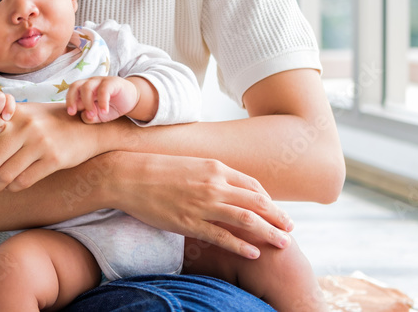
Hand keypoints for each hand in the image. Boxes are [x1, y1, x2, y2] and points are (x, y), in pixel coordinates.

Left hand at [0, 102, 104, 191]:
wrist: (86, 129)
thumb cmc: (47, 121)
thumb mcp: (20, 111)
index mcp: (12, 113)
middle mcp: (24, 126)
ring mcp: (39, 143)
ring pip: (5, 175)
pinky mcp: (53, 160)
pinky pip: (23, 181)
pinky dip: (13, 187)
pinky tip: (13, 185)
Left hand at [65, 76, 137, 122]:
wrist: (131, 100)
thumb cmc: (112, 107)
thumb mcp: (99, 116)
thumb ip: (90, 117)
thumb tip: (83, 116)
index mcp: (84, 90)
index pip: (72, 91)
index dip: (69, 101)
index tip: (71, 113)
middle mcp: (90, 83)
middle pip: (75, 86)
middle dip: (72, 99)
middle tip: (75, 112)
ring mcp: (101, 81)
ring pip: (87, 87)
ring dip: (87, 102)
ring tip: (93, 114)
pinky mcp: (113, 82)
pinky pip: (104, 90)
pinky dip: (102, 101)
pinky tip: (104, 111)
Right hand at [112, 152, 294, 258]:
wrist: (127, 175)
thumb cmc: (156, 169)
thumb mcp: (190, 165)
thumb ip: (212, 175)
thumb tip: (227, 186)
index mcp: (215, 168)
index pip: (253, 186)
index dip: (269, 201)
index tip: (276, 212)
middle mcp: (214, 185)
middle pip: (257, 203)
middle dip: (278, 218)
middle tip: (290, 229)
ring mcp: (203, 205)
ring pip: (247, 220)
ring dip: (269, 233)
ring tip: (283, 243)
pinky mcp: (189, 223)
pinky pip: (222, 237)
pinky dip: (242, 246)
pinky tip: (254, 253)